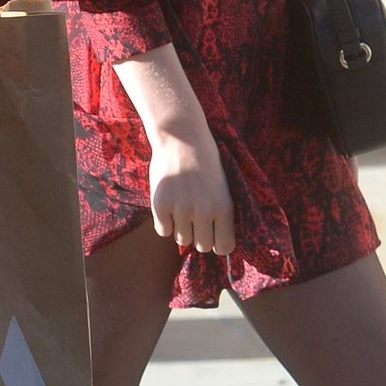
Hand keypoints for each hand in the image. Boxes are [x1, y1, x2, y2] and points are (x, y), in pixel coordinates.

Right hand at [147, 127, 234, 255]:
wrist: (182, 138)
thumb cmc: (206, 163)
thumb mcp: (222, 188)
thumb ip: (220, 215)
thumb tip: (217, 245)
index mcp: (224, 207)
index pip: (225, 247)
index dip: (219, 242)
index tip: (214, 234)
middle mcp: (203, 211)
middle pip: (202, 247)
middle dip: (199, 236)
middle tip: (196, 218)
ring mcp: (180, 209)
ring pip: (181, 240)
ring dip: (182, 228)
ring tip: (182, 206)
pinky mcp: (160, 205)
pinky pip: (163, 231)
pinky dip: (165, 222)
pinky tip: (169, 205)